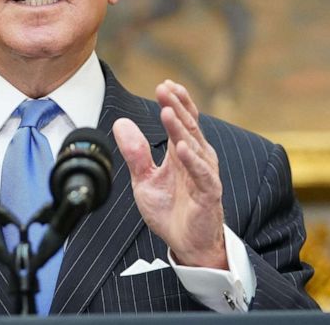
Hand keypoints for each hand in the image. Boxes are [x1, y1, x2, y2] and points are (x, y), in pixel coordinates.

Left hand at [113, 80, 226, 269]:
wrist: (187, 244)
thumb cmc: (170, 211)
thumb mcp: (144, 180)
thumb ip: (135, 153)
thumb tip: (120, 123)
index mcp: (183, 152)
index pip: (183, 120)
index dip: (175, 101)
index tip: (163, 84)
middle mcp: (197, 158)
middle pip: (189, 126)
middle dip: (176, 106)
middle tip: (164, 88)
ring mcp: (204, 174)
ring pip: (194, 145)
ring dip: (181, 128)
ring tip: (168, 111)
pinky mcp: (208, 193)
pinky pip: (202, 174)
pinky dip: (192, 160)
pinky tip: (182, 147)